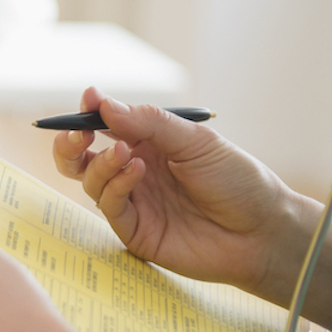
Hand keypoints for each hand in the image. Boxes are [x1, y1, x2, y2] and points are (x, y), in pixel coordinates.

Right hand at [54, 87, 311, 296]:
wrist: (261, 231)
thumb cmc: (237, 181)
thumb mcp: (195, 140)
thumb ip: (149, 122)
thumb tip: (103, 104)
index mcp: (151, 144)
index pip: (107, 127)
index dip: (91, 114)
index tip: (88, 99)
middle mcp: (135, 172)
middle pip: (82, 160)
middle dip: (70, 146)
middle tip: (78, 135)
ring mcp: (134, 203)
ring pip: (91, 181)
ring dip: (101, 164)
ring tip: (126, 154)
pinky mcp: (134, 232)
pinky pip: (109, 206)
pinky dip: (116, 185)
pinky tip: (137, 171)